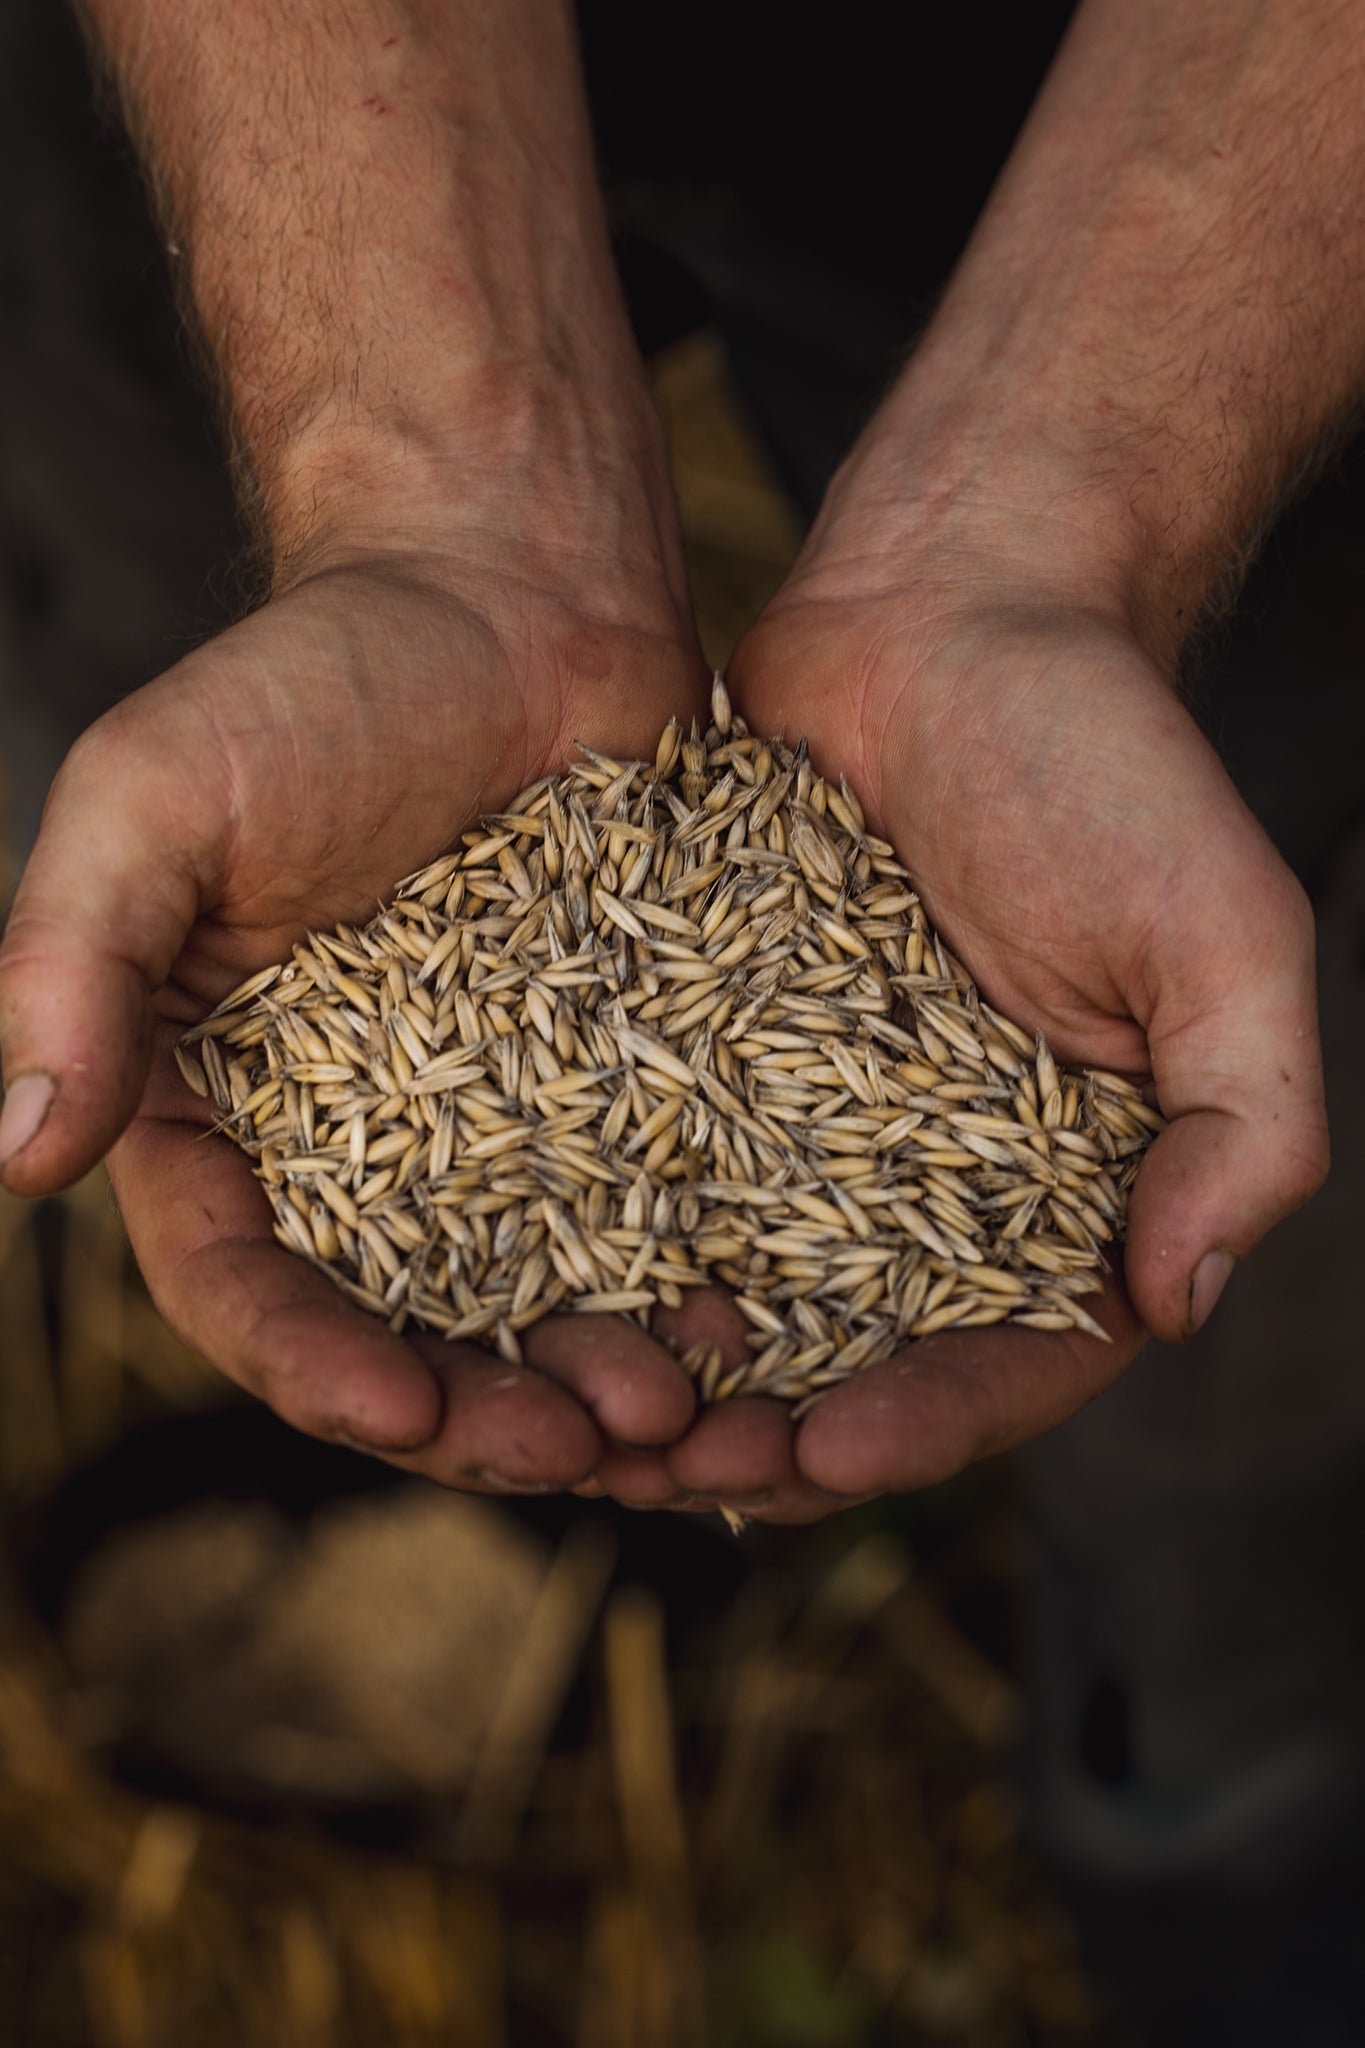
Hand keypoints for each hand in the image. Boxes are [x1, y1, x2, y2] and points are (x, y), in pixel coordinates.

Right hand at [0, 493, 727, 1494]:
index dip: (310, 1364)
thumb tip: (17, 1159)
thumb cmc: (310, 678)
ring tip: (673, 1411)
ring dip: (589, 1379)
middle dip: (475, 1410)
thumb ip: (73, 969)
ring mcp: (491, 1127)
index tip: (399, 1403)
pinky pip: (643, 1217)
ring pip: (531, 1303)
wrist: (508, 592)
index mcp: (218, 1104)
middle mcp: (350, 1144)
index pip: (242, 1281)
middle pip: (398, 1326)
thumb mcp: (155, 801)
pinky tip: (744, 1324)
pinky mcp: (610, 1090)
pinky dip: (678, 1284)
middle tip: (571, 1446)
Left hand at [592, 518, 1328, 1521]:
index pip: (1007, 1354)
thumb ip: (1246, 1123)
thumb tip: (1182, 1300)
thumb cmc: (1111, 761)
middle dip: (770, 1432)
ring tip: (586, 1409)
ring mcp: (816, 1121)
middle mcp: (936, 1177)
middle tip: (674, 1471)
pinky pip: (654, 1166)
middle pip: (856, 1354)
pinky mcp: (715, 1049)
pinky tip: (532, 1284)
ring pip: (740, 1287)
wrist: (953, 610)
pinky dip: (605, 1237)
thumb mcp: (1225, 937)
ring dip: (671, 1368)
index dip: (921, 1422)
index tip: (824, 1451)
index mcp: (1070, 1182)